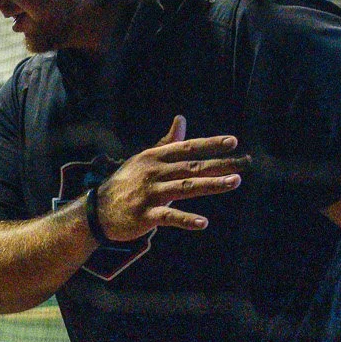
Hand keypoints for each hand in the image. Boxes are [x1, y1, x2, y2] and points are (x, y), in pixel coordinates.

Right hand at [92, 117, 249, 241]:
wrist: (97, 211)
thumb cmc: (125, 183)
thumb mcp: (144, 159)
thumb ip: (166, 143)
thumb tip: (181, 119)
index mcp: (155, 158)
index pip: (187, 148)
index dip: (210, 144)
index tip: (233, 142)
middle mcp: (153, 173)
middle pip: (191, 167)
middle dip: (219, 164)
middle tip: (244, 163)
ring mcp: (149, 194)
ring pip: (185, 187)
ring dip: (211, 184)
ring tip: (234, 182)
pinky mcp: (144, 216)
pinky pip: (168, 217)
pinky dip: (186, 219)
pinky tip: (202, 222)